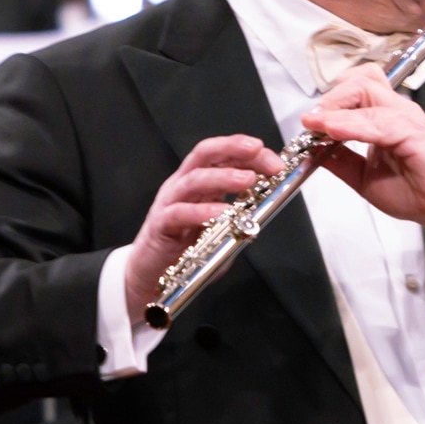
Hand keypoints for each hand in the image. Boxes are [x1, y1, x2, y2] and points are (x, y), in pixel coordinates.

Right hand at [128, 133, 289, 316]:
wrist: (150, 275)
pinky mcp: (160, 226)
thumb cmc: (188, 250)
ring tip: (247, 179)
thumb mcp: (222, 227)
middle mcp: (182, 186)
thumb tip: (271, 203)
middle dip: (233, 148)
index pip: (222, 155)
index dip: (246, 151)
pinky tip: (221, 212)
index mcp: (199, 182)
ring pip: (193, 180)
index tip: (274, 160)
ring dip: (222, 176)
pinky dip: (201, 211)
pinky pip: (179, 214)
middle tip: (259, 150)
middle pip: (205, 155)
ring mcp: (169, 203)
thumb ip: (243, 214)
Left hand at [299, 62, 424, 241]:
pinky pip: (378, 121)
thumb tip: (311, 151)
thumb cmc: (417, 190)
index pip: (356, 88)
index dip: (329, 100)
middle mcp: (397, 110)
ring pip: (366, 91)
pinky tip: (333, 131)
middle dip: (329, 98)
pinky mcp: (414, 132)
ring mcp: (407, 117)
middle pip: (359, 80)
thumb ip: (341, 161)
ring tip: (316, 125)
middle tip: (312, 121)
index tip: (308, 123)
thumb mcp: (364, 177)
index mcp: (386, 117)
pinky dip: (351, 124)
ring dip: (336, 107)